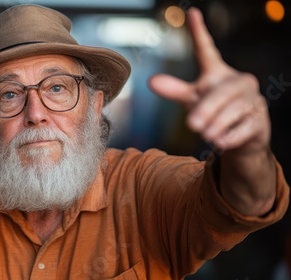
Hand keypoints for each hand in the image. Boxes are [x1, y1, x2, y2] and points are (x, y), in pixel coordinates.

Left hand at [149, 8, 269, 153]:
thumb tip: (151, 82)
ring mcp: (252, 101)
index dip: (199, 33)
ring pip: (233, 112)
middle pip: (221, 93)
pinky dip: (229, 137)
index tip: (191, 13)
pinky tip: (220, 142)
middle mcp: (238, 83)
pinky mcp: (260, 122)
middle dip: (206, 109)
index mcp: (218, 73)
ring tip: (205, 135)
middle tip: (191, 125)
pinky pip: (244, 129)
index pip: (207, 51)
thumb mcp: (192, 100)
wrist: (240, 138)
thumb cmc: (214, 112)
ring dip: (216, 126)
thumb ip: (175, 91)